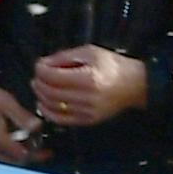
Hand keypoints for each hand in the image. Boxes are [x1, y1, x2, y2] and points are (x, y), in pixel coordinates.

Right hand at [0, 76, 40, 162]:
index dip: (36, 153)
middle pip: (13, 163)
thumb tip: (37, 127)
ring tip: (21, 144)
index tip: (46, 151)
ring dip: (14, 156)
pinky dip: (0, 155)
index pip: (22, 155)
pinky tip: (4, 144)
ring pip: (2, 163)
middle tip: (38, 149)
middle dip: (27, 157)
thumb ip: (22, 117)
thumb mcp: (5, 101)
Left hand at [31, 47, 147, 127]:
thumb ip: (65, 57)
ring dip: (41, 97)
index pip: (53, 76)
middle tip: (37, 76)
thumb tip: (42, 64)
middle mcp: (87, 97)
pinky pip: (62, 120)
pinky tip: (44, 104)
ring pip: (53, 107)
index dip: (41, 70)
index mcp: (88, 78)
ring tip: (39, 87)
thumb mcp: (90, 52)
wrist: (135, 85)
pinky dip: (48, 112)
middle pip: (51, 92)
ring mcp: (88, 112)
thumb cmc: (112, 65)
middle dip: (39, 83)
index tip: (39, 65)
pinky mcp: (89, 121)